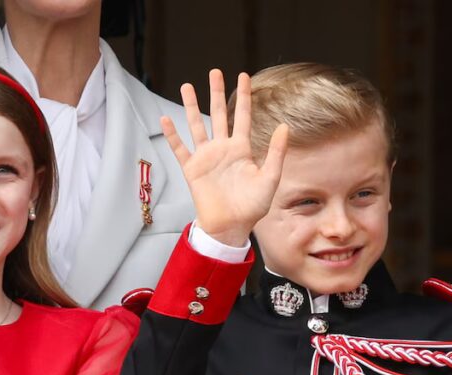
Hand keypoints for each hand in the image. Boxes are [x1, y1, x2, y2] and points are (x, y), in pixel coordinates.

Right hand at [162, 69, 288, 247]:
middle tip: (215, 72)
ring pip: (197, 125)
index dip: (243, 96)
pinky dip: (173, 135)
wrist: (231, 226)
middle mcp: (223, 149)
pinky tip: (166, 120)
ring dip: (191, 106)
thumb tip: (285, 126)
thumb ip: (276, 153)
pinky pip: (180, 148)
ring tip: (187, 86)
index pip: (243, 117)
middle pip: (219, 114)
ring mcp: (206, 157)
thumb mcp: (270, 178)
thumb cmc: (252, 207)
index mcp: (242, 149)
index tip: (243, 76)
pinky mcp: (192, 169)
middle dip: (217, 93)